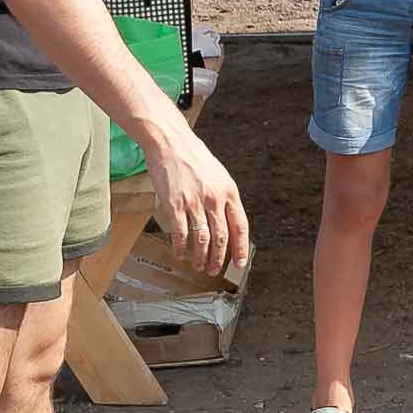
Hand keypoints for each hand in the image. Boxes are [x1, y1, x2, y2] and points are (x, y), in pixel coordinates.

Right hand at [143, 128, 250, 275]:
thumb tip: (227, 221)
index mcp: (229, 192)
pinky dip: (181, 247)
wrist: (172, 143)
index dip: (241, 247)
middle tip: (214, 270)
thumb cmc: (194, 158)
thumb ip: (224, 198)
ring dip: (201, 257)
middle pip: (221, 237)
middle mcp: (215, 198)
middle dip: (218, 258)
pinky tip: (181, 254)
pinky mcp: (175, 204)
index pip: (240, 226)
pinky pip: (180, 233)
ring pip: (202, 239)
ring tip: (198, 265)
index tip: (239, 263)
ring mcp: (195, 202)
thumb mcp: (219, 176)